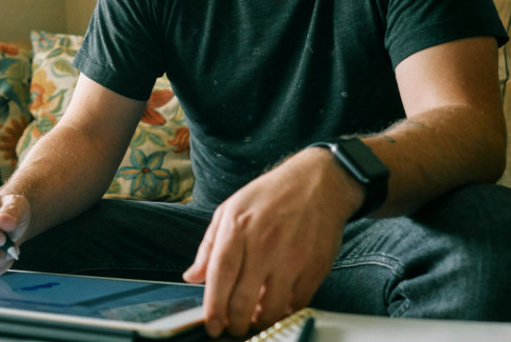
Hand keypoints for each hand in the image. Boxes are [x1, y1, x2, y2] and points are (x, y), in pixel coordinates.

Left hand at [182, 148, 361, 337]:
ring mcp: (291, 258)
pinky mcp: (314, 267)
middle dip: (235, 324)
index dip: (213, 308)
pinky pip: (296, 304)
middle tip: (233, 328)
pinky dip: (284, 313)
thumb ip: (208, 247)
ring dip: (260, 322)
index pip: (219, 276)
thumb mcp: (230, 209)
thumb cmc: (270, 196)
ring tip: (254, 319)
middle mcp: (263, 244)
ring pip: (271, 309)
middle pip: (242, 300)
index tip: (212, 326)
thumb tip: (191, 277)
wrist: (319, 183)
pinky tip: (277, 307)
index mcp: (237, 228)